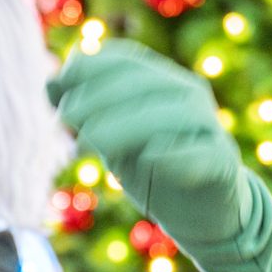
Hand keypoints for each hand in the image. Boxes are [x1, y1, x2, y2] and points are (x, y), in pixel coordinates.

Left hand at [49, 43, 247, 254]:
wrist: (201, 211)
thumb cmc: (150, 166)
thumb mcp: (112, 136)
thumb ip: (87, 111)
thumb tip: (49, 81)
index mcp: (163, 80)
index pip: (127, 60)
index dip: (88, 66)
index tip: (53, 85)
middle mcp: (189, 95)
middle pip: (145, 84)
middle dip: (98, 96)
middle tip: (64, 117)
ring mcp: (209, 128)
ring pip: (172, 115)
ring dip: (125, 125)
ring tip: (86, 141)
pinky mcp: (222, 164)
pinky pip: (204, 155)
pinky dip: (176, 155)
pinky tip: (148, 159)